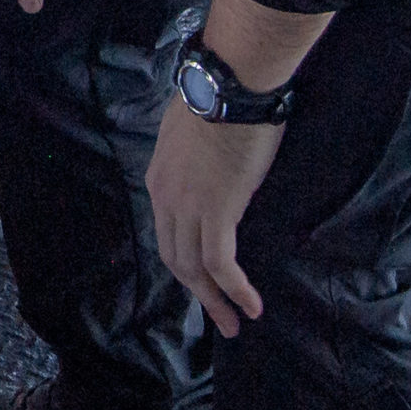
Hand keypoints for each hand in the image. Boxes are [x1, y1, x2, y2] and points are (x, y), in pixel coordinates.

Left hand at [146, 96, 283, 336]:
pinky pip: (220, 263)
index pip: (167, 232)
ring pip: (194, 268)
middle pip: (176, 258)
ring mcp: (187, 207)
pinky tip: (251, 305)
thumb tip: (208, 164)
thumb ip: (193, 156)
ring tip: (236, 323)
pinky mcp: (215, 212)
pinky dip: (235, 289)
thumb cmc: (220, 99)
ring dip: (215, 300)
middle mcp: (165, 198)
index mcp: (159, 179)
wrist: (229, 86)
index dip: (185, 261)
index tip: (204, 280)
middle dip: (197, 292)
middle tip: (220, 317)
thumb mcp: (192, 131)